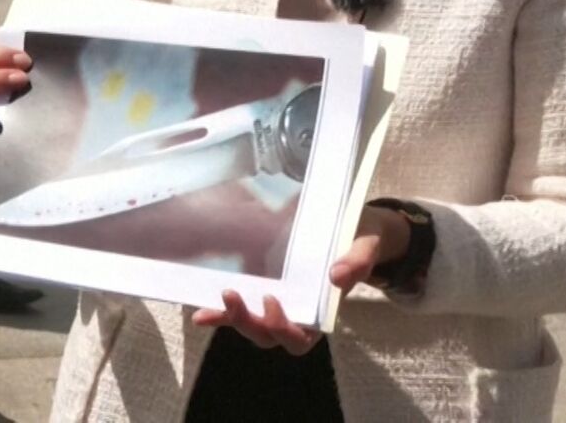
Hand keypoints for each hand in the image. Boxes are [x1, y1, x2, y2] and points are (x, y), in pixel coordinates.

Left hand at [188, 206, 412, 355]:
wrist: (357, 227)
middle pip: (268, 336)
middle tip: (232, 297)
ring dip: (232, 318)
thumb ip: (357, 262)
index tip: (272, 300)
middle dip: (248, 323)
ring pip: (252, 326)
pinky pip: (241, 308)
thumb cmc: (362, 240)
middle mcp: (297, 315)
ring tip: (219, 297)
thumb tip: (336, 277)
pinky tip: (200, 315)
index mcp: (322, 313)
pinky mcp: (263, 290)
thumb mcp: (366, 247)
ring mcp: (278, 304)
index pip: (300, 339)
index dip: (282, 329)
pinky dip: (219, 315)